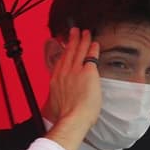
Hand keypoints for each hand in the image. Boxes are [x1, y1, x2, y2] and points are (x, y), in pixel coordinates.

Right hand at [44, 28, 100, 149]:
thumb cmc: (65, 116)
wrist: (72, 118)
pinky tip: (95, 44)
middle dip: (72, 39)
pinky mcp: (88, 72)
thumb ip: (58, 96)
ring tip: (85, 32)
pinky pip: (91, 56)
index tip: (65, 46)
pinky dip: (93, 48)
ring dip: (82, 39)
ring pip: (79, 50)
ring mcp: (76, 71)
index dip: (64, 51)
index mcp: (56, 80)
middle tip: (74, 31)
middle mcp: (65, 72)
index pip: (61, 61)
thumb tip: (58, 100)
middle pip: (68, 51)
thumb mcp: (55, 103)